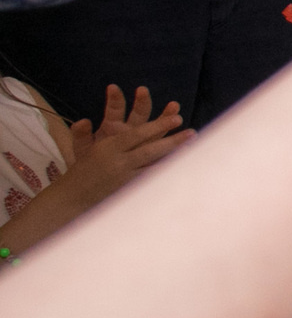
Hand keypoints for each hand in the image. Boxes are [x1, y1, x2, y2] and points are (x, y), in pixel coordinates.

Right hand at [59, 86, 191, 210]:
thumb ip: (82, 134)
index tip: (177, 118)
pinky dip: (167, 173)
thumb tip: (83, 120)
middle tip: (192, 132)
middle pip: (150, 149)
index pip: (137, 135)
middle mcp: (119, 162)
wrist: (72, 199)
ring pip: (155, 165)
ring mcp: (126, 178)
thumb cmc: (80, 171)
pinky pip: (152, 180)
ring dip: (174, 157)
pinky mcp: (130, 190)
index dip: (158, 125)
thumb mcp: (80, 150)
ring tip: (193, 149)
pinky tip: (183, 169)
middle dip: (172, 141)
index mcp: (108, 148)